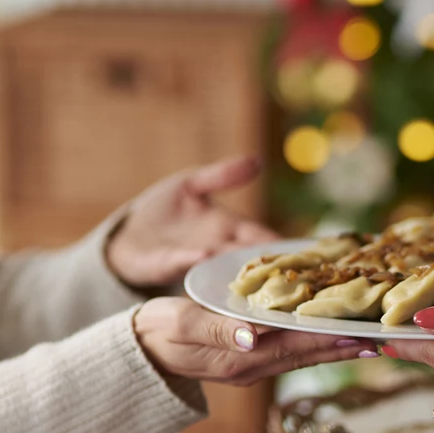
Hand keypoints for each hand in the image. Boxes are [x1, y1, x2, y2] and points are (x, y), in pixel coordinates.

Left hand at [107, 155, 278, 287]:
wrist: (125, 235)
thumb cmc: (162, 211)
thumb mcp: (192, 185)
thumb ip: (223, 176)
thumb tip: (257, 161)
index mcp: (229, 229)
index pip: (262, 238)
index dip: (284, 245)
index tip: (308, 251)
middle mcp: (216, 249)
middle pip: (248, 258)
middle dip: (268, 266)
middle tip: (293, 271)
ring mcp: (192, 260)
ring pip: (221, 267)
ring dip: (235, 269)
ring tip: (253, 269)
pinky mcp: (164, 264)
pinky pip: (180, 261)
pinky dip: (193, 258)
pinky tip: (204, 254)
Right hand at [133, 298, 377, 386]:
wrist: (138, 349)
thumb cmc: (157, 330)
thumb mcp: (181, 325)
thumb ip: (216, 330)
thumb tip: (252, 336)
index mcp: (239, 358)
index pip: (294, 347)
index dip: (329, 340)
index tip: (362, 334)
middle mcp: (252, 367)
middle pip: (307, 355)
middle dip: (345, 346)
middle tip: (384, 338)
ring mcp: (251, 366)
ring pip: (302, 355)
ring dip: (336, 347)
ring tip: (369, 338)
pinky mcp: (248, 359)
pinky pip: (289, 351)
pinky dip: (315, 342)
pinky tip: (331, 333)